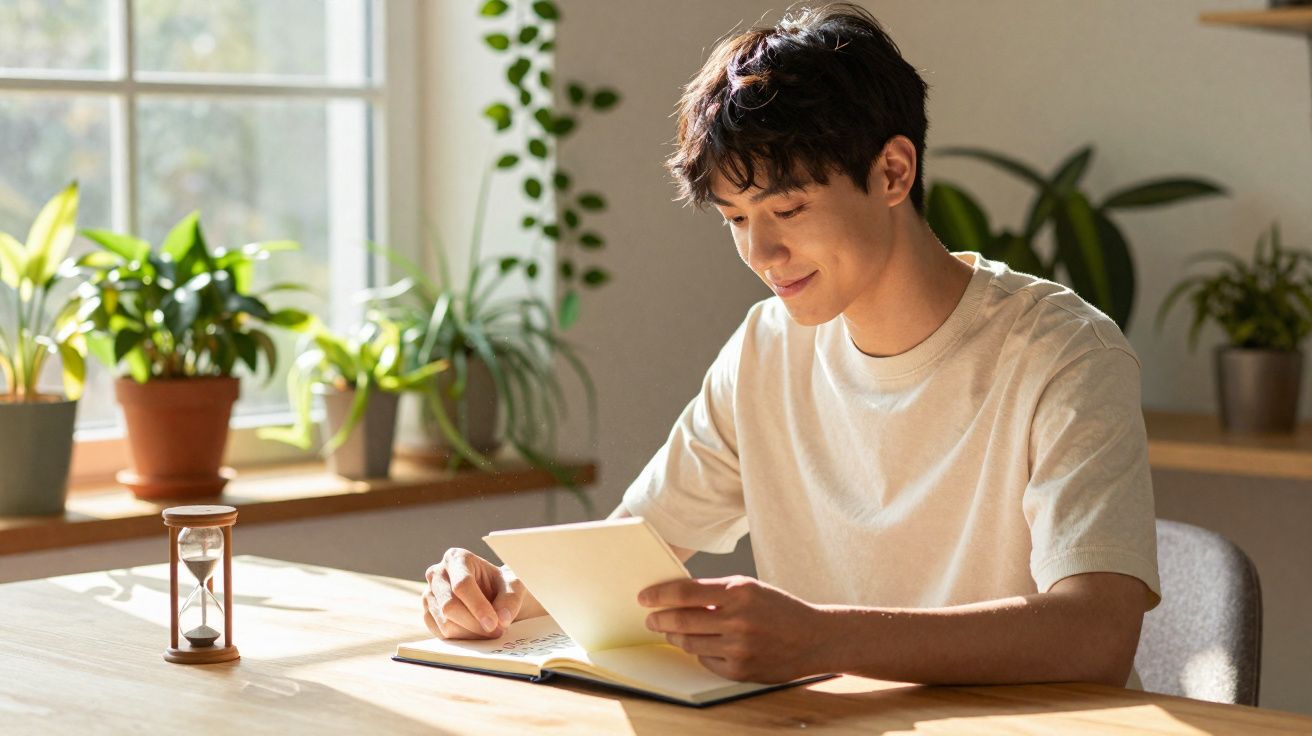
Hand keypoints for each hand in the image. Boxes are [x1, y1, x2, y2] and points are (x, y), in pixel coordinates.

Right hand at [422, 548, 529, 638]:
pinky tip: (477, 634)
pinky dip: (461, 638)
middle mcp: (437, 573)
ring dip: (470, 633)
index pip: (462, 585)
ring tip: (490, 632)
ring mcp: (428, 594)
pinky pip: (440, 633)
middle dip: (475, 624)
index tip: (493, 623)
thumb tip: (502, 619)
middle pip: (450, 606)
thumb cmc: (501, 586)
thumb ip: (510, 600)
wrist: (492, 595)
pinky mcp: (427, 613)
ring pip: (444, 622)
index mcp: (457, 558)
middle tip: (497, 632)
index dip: (478, 607)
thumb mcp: (513, 586)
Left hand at [640, 575, 826, 682]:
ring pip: (690, 643)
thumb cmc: (778, 608)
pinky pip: (705, 661)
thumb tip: (674, 597)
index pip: (686, 592)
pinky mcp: (740, 670)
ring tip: (669, 631)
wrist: (814, 637)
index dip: (659, 595)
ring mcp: (739, 648)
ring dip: (674, 636)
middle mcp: (739, 620)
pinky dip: (698, 652)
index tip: (644, 597)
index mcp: (740, 592)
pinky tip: (697, 644)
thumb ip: (715, 592)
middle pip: (682, 620)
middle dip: (659, 619)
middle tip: (650, 618)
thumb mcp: (750, 588)